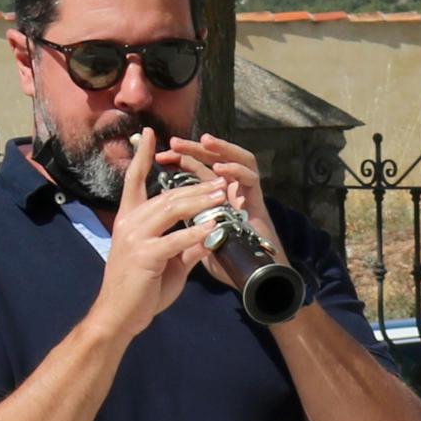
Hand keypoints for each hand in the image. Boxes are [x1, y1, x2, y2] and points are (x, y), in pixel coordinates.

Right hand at [89, 129, 222, 338]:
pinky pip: (175, 239)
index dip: (141, 156)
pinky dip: (196, 232)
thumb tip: (208, 235)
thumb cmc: (141, 289)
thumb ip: (186, 246)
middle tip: (221, 179)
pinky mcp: (145, 255)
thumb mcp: (167, 262)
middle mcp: (129, 222)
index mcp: (129, 219)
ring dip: (200, 201)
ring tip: (222, 195)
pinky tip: (214, 227)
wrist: (120, 315)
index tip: (148, 134)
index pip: (134, 180)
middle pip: (166, 194)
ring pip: (171, 210)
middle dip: (196, 186)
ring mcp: (135, 237)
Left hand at [176, 133, 285, 267]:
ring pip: (240, 160)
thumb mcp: (198, 241)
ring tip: (205, 141)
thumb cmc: (228, 263)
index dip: (181, 159)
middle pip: (215, 160)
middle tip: (174, 142)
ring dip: (223, 148)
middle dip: (195, 149)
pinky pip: (251, 179)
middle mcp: (232, 192)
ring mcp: (247, 195)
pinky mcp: (259, 202)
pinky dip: (237, 170)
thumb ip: (186, 227)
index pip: (198, 171)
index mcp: (215, 199)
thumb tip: (165, 218)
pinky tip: (221, 167)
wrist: (253, 279)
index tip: (161, 156)